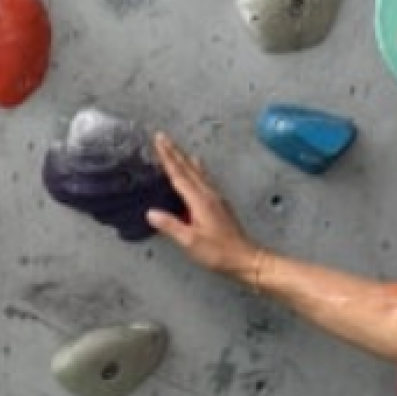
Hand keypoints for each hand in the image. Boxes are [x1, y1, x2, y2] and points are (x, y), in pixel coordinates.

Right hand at [146, 130, 264, 281]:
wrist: (245, 258)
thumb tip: (151, 213)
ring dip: (184, 158)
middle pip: (188, 167)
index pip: (179, 174)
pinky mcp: (219, 204)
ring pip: (197, 171)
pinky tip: (197, 167)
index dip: (167, 157)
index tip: (158, 141)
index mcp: (199, 201)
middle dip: (174, 151)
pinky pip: (204, 179)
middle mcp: (208, 194)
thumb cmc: (219, 252)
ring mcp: (215, 198)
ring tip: (176, 147)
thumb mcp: (190, 242)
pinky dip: (195, 169)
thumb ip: (170, 225)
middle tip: (162, 137)